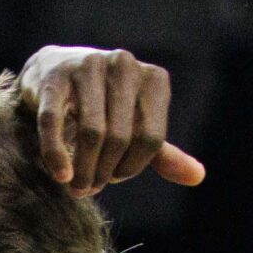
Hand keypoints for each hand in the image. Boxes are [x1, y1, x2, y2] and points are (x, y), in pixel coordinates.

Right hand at [18, 46, 206, 196]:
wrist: (53, 72)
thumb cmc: (103, 106)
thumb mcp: (136, 126)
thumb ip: (161, 153)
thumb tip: (199, 177)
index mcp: (153, 78)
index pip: (151, 138)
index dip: (132, 167)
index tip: (115, 176)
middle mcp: (124, 65)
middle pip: (120, 137)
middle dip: (104, 172)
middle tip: (91, 187)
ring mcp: (88, 65)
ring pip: (92, 132)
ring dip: (83, 169)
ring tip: (76, 187)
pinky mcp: (53, 76)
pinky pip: (54, 122)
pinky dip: (56, 154)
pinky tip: (61, 175)